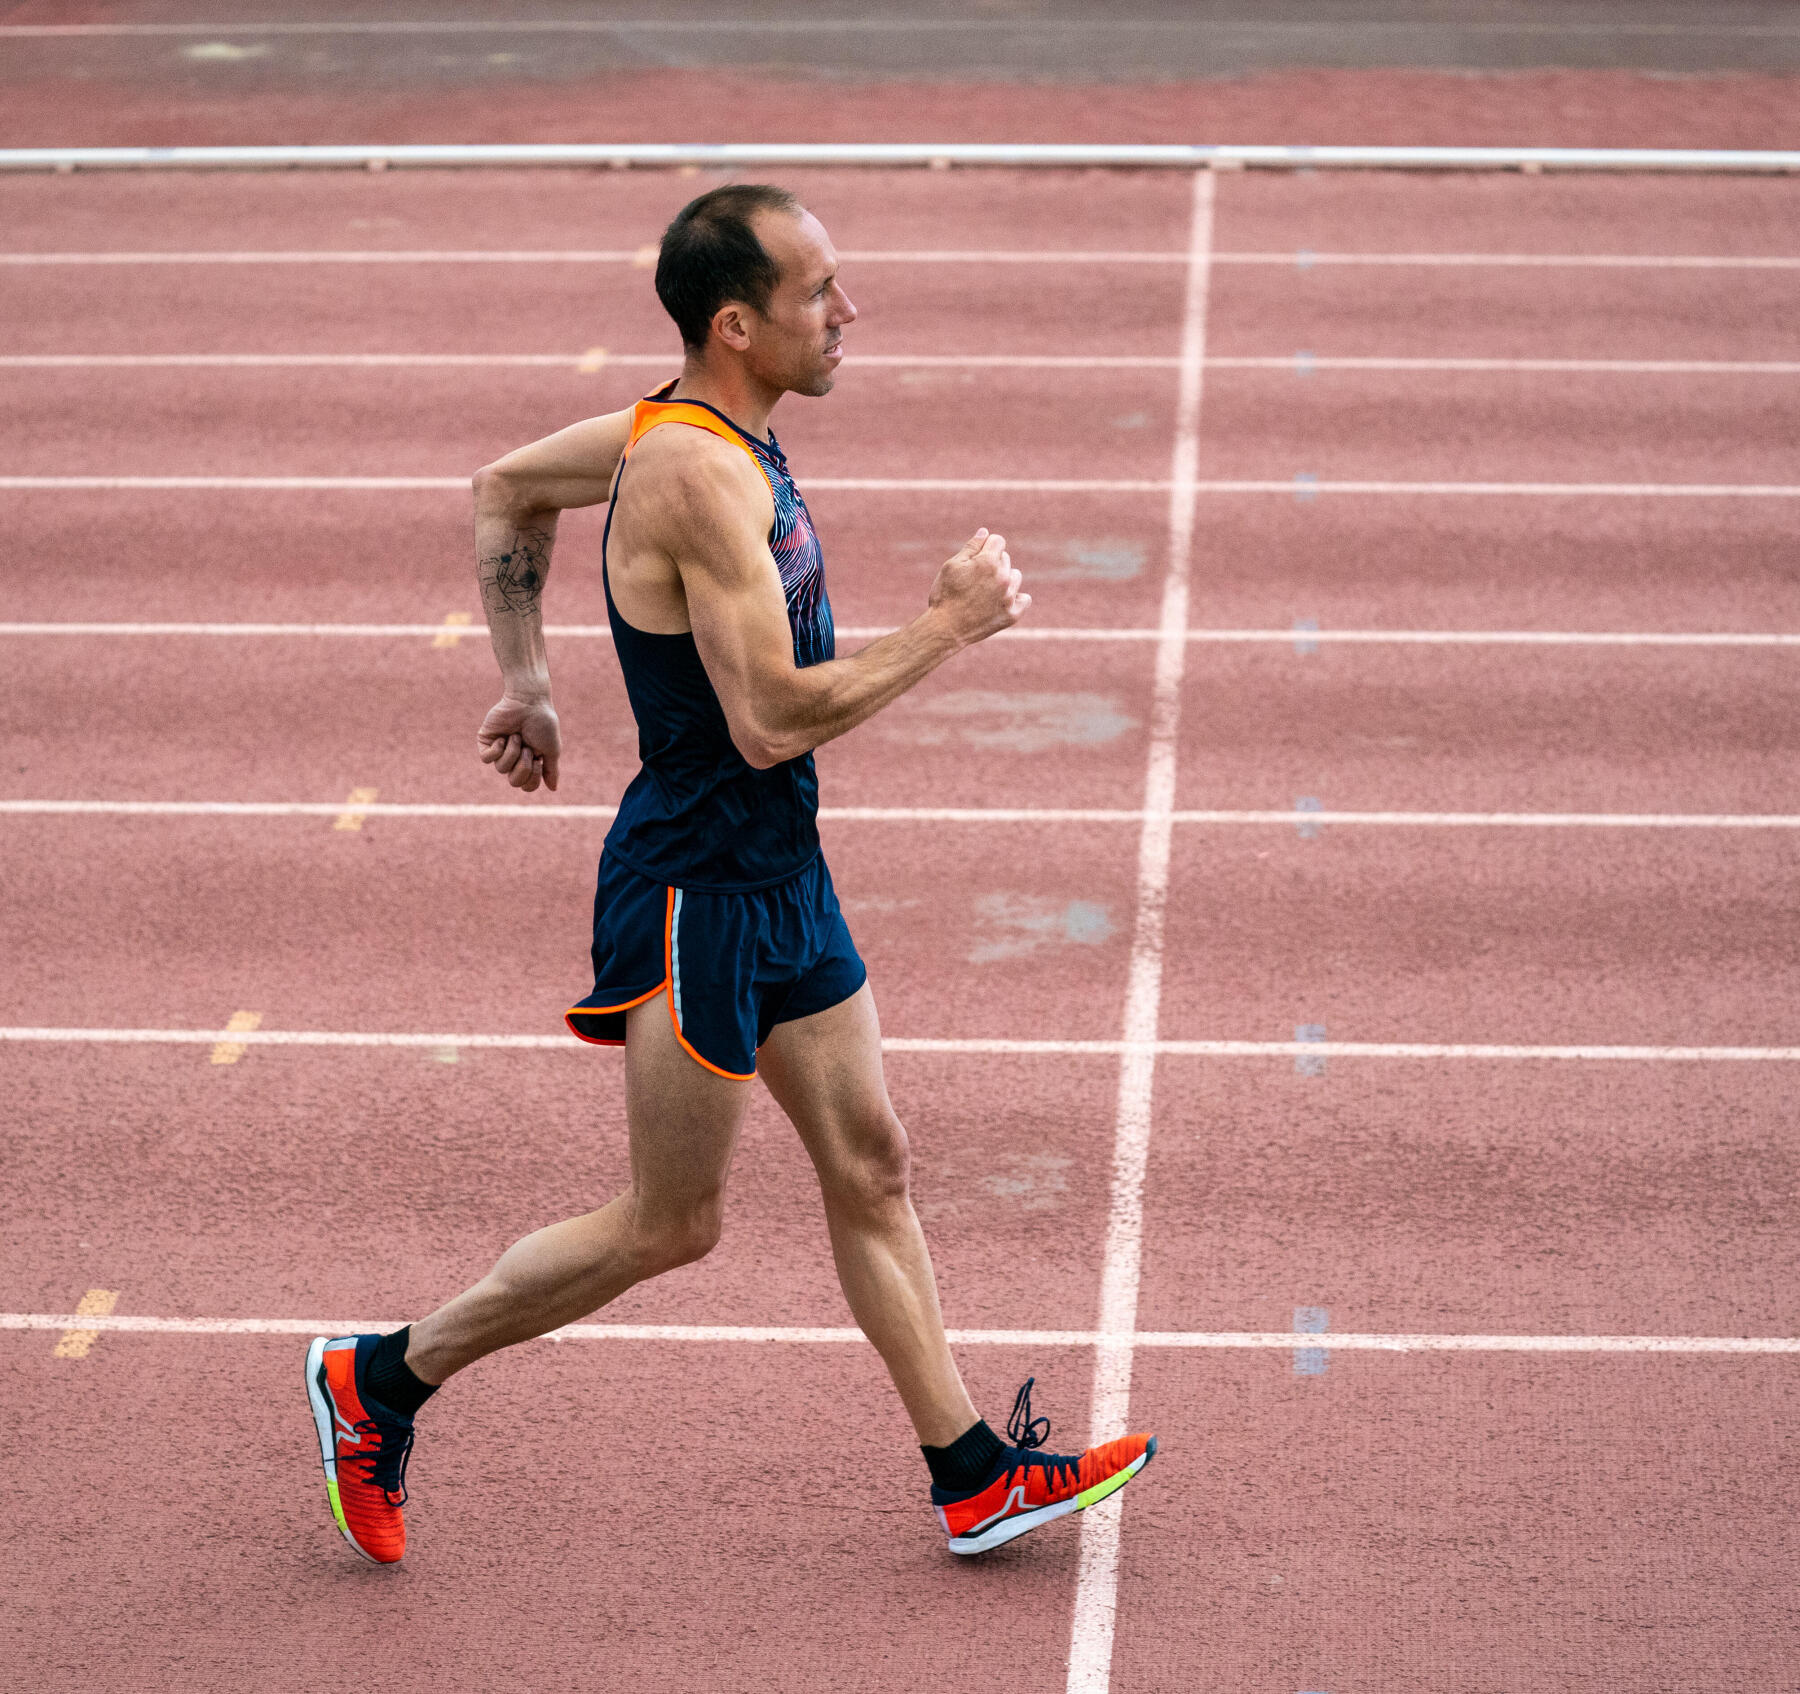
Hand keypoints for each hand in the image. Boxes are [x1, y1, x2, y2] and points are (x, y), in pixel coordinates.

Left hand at [477, 693, 560, 791]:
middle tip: (528, 749)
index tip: (538, 760)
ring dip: (512, 752)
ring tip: (516, 737)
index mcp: (530, 761)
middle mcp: (514, 758)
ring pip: (501, 768)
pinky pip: (487, 758)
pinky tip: (503, 737)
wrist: (529, 702)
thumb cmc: (543, 724)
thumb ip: (551, 770)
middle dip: (523, 767)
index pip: (527, 785)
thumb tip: (553, 789)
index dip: (533, 778)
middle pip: (514, 781)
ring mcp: (500, 750)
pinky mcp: (486, 741)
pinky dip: (497, 750)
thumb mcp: (552, 750)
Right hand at [926, 528, 1029, 647]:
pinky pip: (1025, 599)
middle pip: (1005, 559)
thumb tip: (986, 532)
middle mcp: (1003, 577)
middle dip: (992, 564)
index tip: (975, 560)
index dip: (985, 548)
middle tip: (974, 580)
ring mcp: (1009, 597)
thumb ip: (971, 547)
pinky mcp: (1012, 615)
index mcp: (988, 561)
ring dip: (1005, 580)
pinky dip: (1016, 599)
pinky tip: (1002, 602)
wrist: (945, 629)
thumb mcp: (952, 566)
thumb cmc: (945, 595)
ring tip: (986, 592)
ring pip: (1015, 577)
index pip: (998, 541)